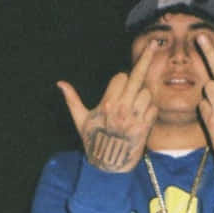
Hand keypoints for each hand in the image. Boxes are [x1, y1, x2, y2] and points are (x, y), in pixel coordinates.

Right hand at [57, 40, 158, 172]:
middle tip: (153, 44)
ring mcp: (134, 118)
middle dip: (144, 60)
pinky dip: (150, 110)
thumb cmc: (93, 142)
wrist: (108, 167)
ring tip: (135, 108)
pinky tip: (141, 117)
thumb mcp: (81, 121)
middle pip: (137, 76)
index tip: (117, 90)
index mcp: (107, 104)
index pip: (121, 77)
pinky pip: (153, 107)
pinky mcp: (145, 127)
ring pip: (147, 92)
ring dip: (143, 96)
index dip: (120, 81)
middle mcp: (121, 109)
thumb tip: (60, 83)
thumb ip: (72, 99)